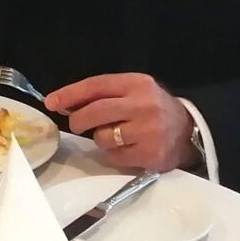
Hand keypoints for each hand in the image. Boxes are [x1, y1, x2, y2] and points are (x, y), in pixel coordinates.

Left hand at [47, 73, 195, 171]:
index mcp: (137, 83)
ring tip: (117, 136)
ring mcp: (148, 131)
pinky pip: (114, 157)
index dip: (70, 94)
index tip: (51, 102)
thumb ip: (103, 95)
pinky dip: (114, 155)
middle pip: (95, 111)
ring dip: (101, 139)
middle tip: (77, 125)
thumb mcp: (133, 92)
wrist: (188, 131)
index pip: (96, 85)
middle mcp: (144, 105)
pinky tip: (129, 148)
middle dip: (78, 120)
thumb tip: (63, 104)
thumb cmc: (152, 109)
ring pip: (102, 137)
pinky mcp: (150, 154)